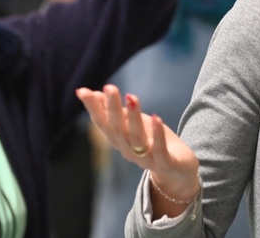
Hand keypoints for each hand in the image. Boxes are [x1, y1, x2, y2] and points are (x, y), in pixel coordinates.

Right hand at [76, 86, 199, 210]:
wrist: (178, 171)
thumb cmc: (154, 143)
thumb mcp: (134, 124)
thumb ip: (117, 112)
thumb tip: (96, 93)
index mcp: (119, 140)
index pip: (102, 123)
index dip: (92, 108)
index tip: (82, 90)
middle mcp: (128, 150)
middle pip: (117, 129)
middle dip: (112, 108)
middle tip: (109, 88)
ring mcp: (146, 159)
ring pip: (136, 138)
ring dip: (133, 118)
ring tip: (131, 97)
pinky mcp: (165, 163)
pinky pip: (159, 149)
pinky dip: (157, 135)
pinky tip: (157, 117)